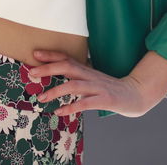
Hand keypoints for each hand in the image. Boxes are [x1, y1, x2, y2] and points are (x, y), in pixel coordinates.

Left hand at [27, 50, 162, 117]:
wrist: (134, 95)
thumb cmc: (107, 87)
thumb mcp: (91, 78)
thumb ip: (76, 75)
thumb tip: (54, 72)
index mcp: (86, 69)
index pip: (66, 58)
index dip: (51, 55)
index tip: (35, 54)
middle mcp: (90, 75)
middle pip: (67, 67)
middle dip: (48, 69)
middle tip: (32, 73)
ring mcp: (98, 87)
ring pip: (74, 85)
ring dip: (56, 91)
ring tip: (41, 98)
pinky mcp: (105, 100)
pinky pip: (86, 103)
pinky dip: (72, 107)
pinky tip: (60, 111)